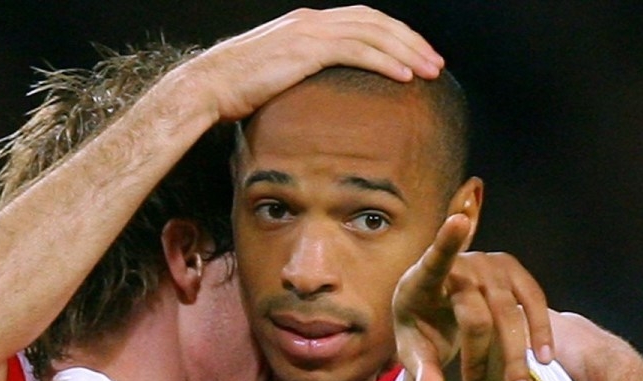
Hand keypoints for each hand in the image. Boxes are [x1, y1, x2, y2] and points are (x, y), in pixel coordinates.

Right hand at [175, 6, 443, 120]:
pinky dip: (385, 61)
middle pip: (376, 22)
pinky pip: (357, 50)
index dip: (394, 37)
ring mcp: (310, 32)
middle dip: (410, 41)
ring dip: (407, 51)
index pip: (362, 22)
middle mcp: (312, 21)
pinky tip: (405, 76)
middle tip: (435, 63)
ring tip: (430, 71)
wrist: (208, 87)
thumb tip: (319, 98)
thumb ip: (302, 76)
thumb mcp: (276, 78)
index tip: (415, 57)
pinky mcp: (306, 48)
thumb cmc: (235, 91)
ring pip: (373, 33)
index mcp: (307, 25)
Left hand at [393, 213, 554, 380]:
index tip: (458, 221)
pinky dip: (539, 331)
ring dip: (514, 357)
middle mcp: (458, 266)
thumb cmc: (421, 330)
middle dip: (479, 360)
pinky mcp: (511, 271)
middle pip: (476, 316)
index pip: (434, 260)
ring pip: (509, 313)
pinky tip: (543, 360)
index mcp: (421, 280)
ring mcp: (487, 265)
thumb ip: (421, 375)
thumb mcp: (415, 353)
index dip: (447, 241)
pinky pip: (533, 302)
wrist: (440, 312)